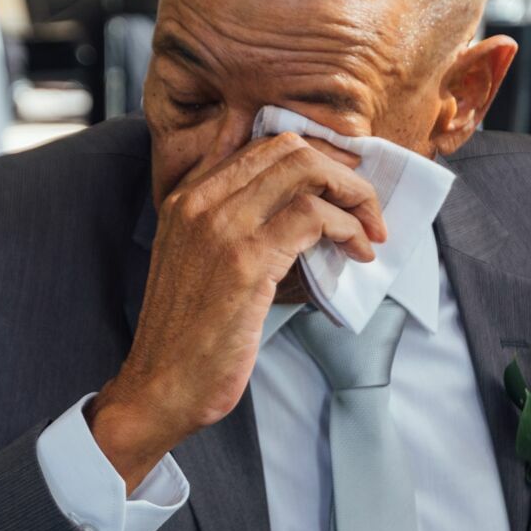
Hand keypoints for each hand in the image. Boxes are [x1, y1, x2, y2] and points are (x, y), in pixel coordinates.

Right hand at [87, 131, 385, 490]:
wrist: (161, 386)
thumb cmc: (188, 335)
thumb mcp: (195, 262)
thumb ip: (228, 224)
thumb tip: (293, 207)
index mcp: (186, 198)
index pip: (262, 145)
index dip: (315, 159)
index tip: (342, 189)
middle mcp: (199, 202)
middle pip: (289, 149)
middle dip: (342, 173)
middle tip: (365, 208)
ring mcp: (220, 227)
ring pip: (305, 172)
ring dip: (353, 197)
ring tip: (369, 230)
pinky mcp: (245, 261)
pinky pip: (313, 216)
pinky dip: (348, 229)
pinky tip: (357, 252)